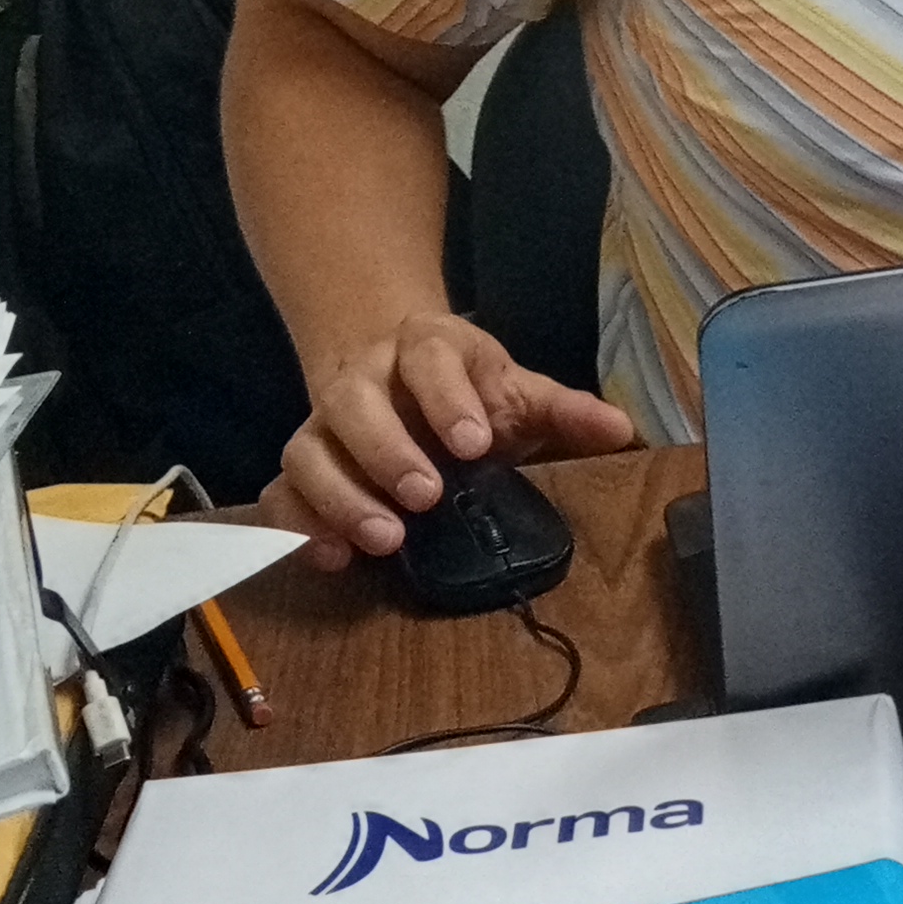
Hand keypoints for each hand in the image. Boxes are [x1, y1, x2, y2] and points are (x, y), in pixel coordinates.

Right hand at [266, 311, 634, 569]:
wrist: (393, 371)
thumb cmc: (466, 388)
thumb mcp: (516, 390)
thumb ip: (564, 410)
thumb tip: (622, 429)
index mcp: (424, 347)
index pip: (430, 359)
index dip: (447, 399)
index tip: (474, 445)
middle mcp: (363, 378)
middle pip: (354, 404)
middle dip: (386, 451)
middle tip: (425, 498)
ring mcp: (321, 423)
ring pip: (308, 450)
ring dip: (340, 497)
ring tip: (386, 540)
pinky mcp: (300, 465)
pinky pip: (280, 492)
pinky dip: (296, 524)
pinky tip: (330, 557)